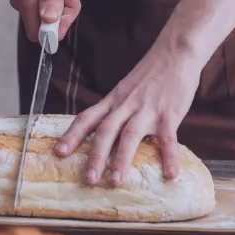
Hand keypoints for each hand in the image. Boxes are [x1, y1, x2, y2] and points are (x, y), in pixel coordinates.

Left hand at [54, 37, 202, 186]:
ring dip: (122, 160)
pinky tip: (170, 175)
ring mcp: (147, 110)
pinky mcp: (169, 114)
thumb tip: (110, 134)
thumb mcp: (126, 89)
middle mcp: (126, 105)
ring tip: (116, 181)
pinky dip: (169, 158)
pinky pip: (169, 139)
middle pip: (105, 131)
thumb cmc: (151, 73)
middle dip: (95, 156)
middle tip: (88, 179)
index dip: (72, 136)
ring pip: (130, 135)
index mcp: (113, 100)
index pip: (87, 118)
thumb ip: (118, 109)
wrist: (175, 52)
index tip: (59, 153)